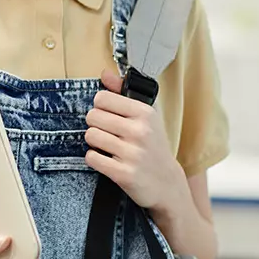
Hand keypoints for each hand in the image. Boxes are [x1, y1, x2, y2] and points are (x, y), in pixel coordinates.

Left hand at [85, 70, 187, 212]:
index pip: (101, 98)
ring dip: (95, 143)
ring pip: (90, 136)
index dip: (101, 108)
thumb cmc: (153, 147)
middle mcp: (140, 131)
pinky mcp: (124, 174)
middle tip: (109, 134)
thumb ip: (122, 92)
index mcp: (145, 113)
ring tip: (109, 147)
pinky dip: (95, 159)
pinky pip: (91, 157)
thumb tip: (104, 73)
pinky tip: (107, 161)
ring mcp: (132, 153)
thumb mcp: (146, 117)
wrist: (168, 185)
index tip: (109, 116)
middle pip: (92, 117)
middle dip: (96, 125)